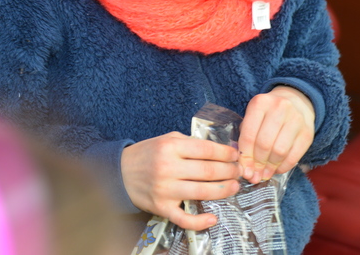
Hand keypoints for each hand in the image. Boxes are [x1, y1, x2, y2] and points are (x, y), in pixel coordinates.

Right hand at [121, 132, 241, 229]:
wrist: (120, 172)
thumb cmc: (147, 154)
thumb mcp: (167, 139)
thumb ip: (191, 143)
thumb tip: (221, 149)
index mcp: (171, 147)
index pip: (206, 149)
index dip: (225, 153)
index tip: (236, 156)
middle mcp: (168, 167)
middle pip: (208, 170)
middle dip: (229, 171)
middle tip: (239, 171)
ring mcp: (165, 189)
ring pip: (202, 192)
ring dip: (223, 190)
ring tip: (234, 186)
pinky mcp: (161, 207)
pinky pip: (184, 218)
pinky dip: (201, 221)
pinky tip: (213, 218)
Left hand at [238, 86, 314, 182]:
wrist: (296, 101)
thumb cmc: (268, 113)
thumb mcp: (254, 116)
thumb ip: (246, 137)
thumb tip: (245, 168)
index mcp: (260, 103)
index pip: (249, 135)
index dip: (245, 157)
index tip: (244, 171)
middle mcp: (279, 108)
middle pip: (264, 144)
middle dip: (258, 164)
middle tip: (255, 175)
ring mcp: (296, 119)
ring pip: (279, 151)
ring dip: (270, 167)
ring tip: (265, 173)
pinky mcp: (307, 133)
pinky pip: (294, 156)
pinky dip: (283, 167)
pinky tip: (277, 169)